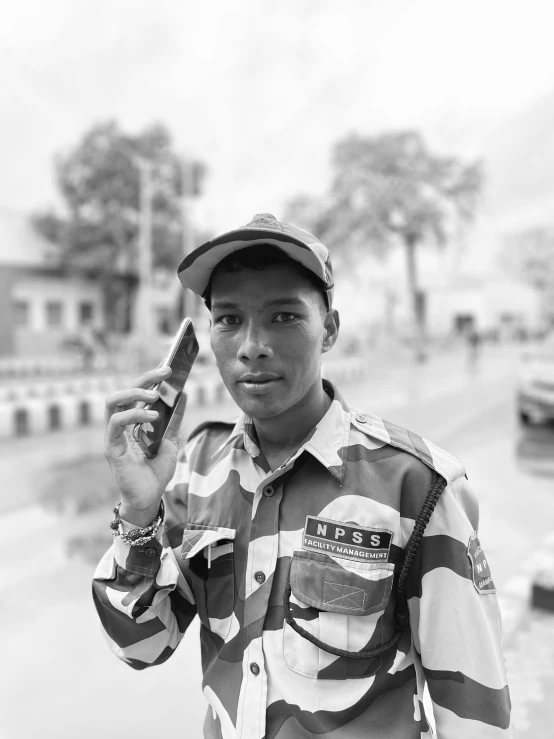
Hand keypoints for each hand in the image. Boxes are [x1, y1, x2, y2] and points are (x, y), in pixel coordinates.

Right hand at [104, 366, 186, 525]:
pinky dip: (133, 414)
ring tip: (156, 396)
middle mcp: (120, 424)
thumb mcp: (171, 439)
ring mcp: (114, 435)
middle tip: (164, 374)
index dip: (150, 378)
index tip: (168, 369)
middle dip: (144, 379)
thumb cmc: (157, 471)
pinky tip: (152, 416)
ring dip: (135, 393)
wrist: (151, 497)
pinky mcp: (111, 447)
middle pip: (123, 391)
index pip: (136, 392)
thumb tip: (183, 393)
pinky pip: (115, 423)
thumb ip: (175, 418)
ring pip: (113, 401)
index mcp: (133, 421)